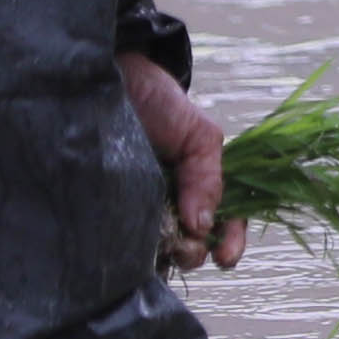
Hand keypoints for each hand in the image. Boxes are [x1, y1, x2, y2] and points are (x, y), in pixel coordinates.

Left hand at [123, 52, 238, 268]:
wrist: (109, 80)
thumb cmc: (159, 102)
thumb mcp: (199, 134)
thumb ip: (207, 177)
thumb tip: (202, 225)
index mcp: (202, 184)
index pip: (226, 221)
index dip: (231, 242)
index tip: (224, 258)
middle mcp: (173, 201)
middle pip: (194, 242)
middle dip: (196, 251)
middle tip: (184, 247)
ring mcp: (140, 208)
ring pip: (160, 247)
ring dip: (167, 255)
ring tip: (162, 248)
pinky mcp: (108, 210)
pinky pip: (123, 241)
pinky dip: (131, 254)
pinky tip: (132, 254)